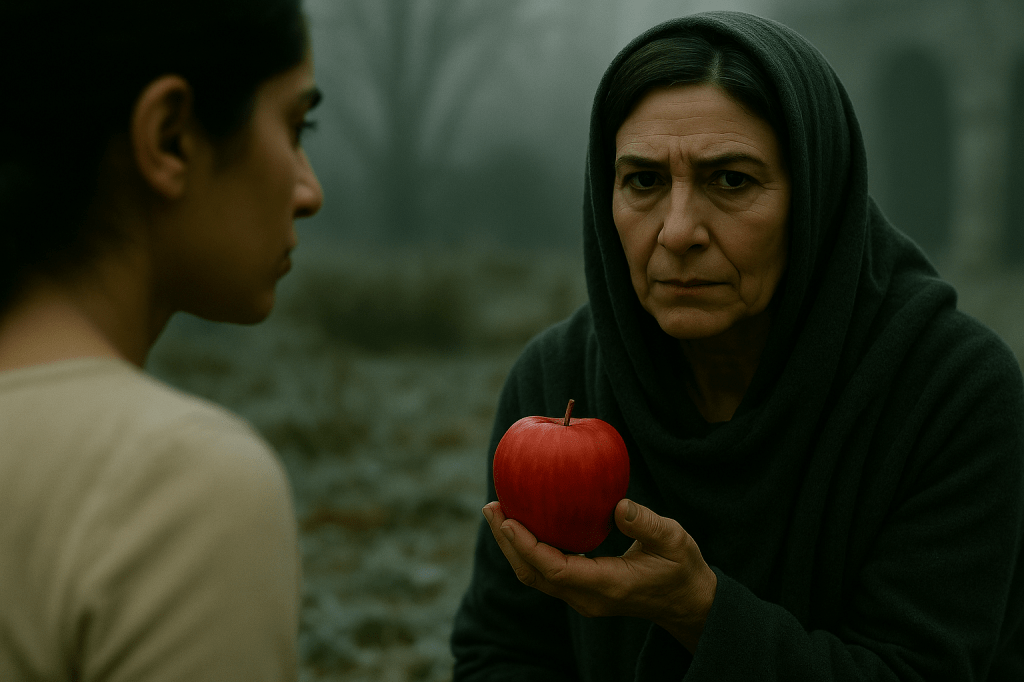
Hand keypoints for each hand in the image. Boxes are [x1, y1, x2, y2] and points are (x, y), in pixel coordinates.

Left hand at [482, 498, 716, 652]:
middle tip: (492, 506)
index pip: (554, 569)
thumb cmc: (682, 568)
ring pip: (536, 575)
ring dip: (513, 546)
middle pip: (534, 574)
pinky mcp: (582, 590)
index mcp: (607, 586)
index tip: (508, 519)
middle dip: (508, 542)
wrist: (687, 602)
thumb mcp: (674, 540)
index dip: (527, 545)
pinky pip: (546, 571)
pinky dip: (529, 547)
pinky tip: (525, 521)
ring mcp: (582, 597)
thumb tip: (617, 505)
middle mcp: (587, 597)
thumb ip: (647, 524)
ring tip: (498, 512)